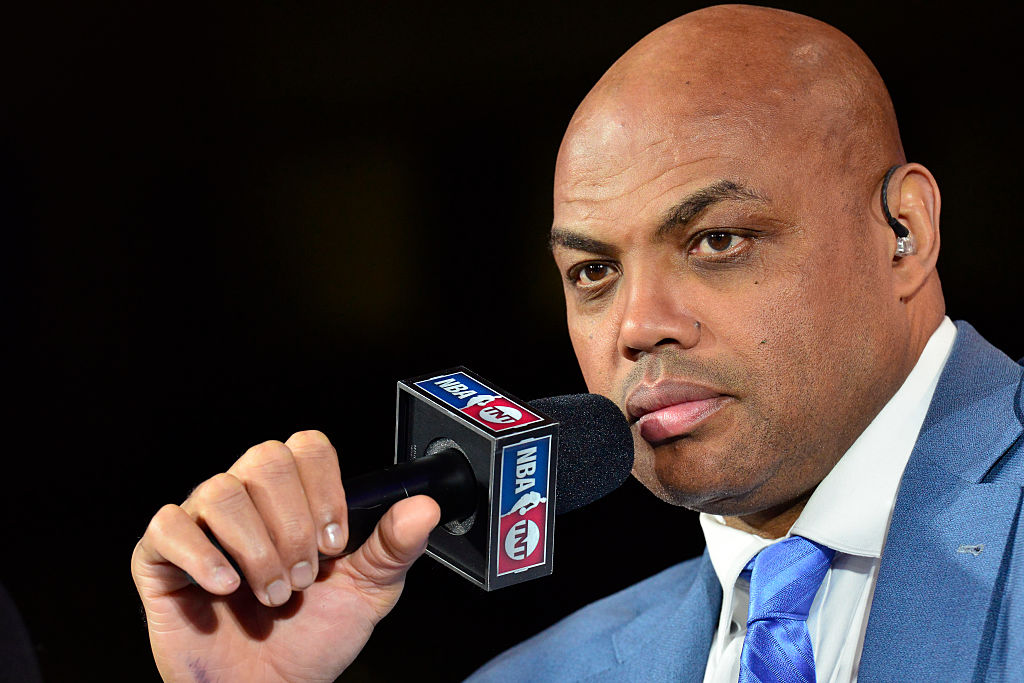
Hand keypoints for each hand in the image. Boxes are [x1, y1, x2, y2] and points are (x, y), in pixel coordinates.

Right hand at [131, 430, 440, 681]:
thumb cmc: (311, 640)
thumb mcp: (367, 592)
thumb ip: (393, 547)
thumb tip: (425, 506)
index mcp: (292, 498)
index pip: (306, 447)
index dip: (325, 490)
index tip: (336, 544)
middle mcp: (245, 500)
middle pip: (265, 460)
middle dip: (293, 524)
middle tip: (304, 576)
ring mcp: (200, 525)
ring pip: (221, 492)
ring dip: (257, 549)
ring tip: (273, 594)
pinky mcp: (159, 558)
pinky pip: (167, 527)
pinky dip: (202, 556)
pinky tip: (227, 587)